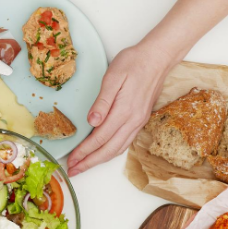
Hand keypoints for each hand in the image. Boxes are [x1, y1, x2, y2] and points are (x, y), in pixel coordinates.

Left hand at [66, 41, 174, 175]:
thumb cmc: (134, 63)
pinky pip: (124, 143)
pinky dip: (111, 152)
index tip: (71, 161)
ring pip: (117, 149)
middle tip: (73, 171)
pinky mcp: (140, 119)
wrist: (158, 57)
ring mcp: (138, 121)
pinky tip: (101, 154)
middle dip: (89, 163)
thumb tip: (92, 121)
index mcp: (124, 111)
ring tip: (84, 166)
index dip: (83, 152)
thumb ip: (102, 101)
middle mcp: (133, 120)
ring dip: (99, 160)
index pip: (99, 139)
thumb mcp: (113, 76)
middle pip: (108, 150)